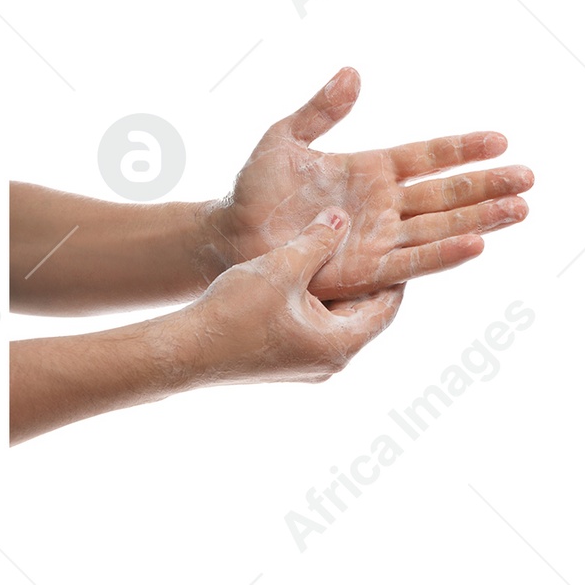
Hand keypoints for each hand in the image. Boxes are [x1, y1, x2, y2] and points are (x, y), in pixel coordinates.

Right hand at [192, 212, 401, 381]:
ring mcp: (308, 366)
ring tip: (334, 250)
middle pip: (362, 314)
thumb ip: (316, 241)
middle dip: (364, 278)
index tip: (394, 241)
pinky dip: (315, 301)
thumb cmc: (238, 311)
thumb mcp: (283, 267)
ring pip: (335, 320)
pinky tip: (300, 273)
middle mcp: (331, 363)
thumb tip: (342, 218)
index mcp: (340, 345)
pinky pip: (313, 328)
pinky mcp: (287, 363)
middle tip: (368, 239)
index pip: (386, 308)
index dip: (394, 273)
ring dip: (337, 288)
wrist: (190, 351)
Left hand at [216, 71, 530, 299]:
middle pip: (447, 193)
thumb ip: (321, 108)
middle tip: (530, 177)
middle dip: (488, 185)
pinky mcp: (369, 270)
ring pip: (442, 226)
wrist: (232, 235)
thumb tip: (353, 73)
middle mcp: (384, 206)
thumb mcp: (285, 137)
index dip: (462, 148)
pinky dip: (446, 253)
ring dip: (481, 219)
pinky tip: (476, 243)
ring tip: (521, 209)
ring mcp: (380, 238)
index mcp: (370, 170)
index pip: (427, 156)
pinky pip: (415, 260)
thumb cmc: (256, 188)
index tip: (500, 138)